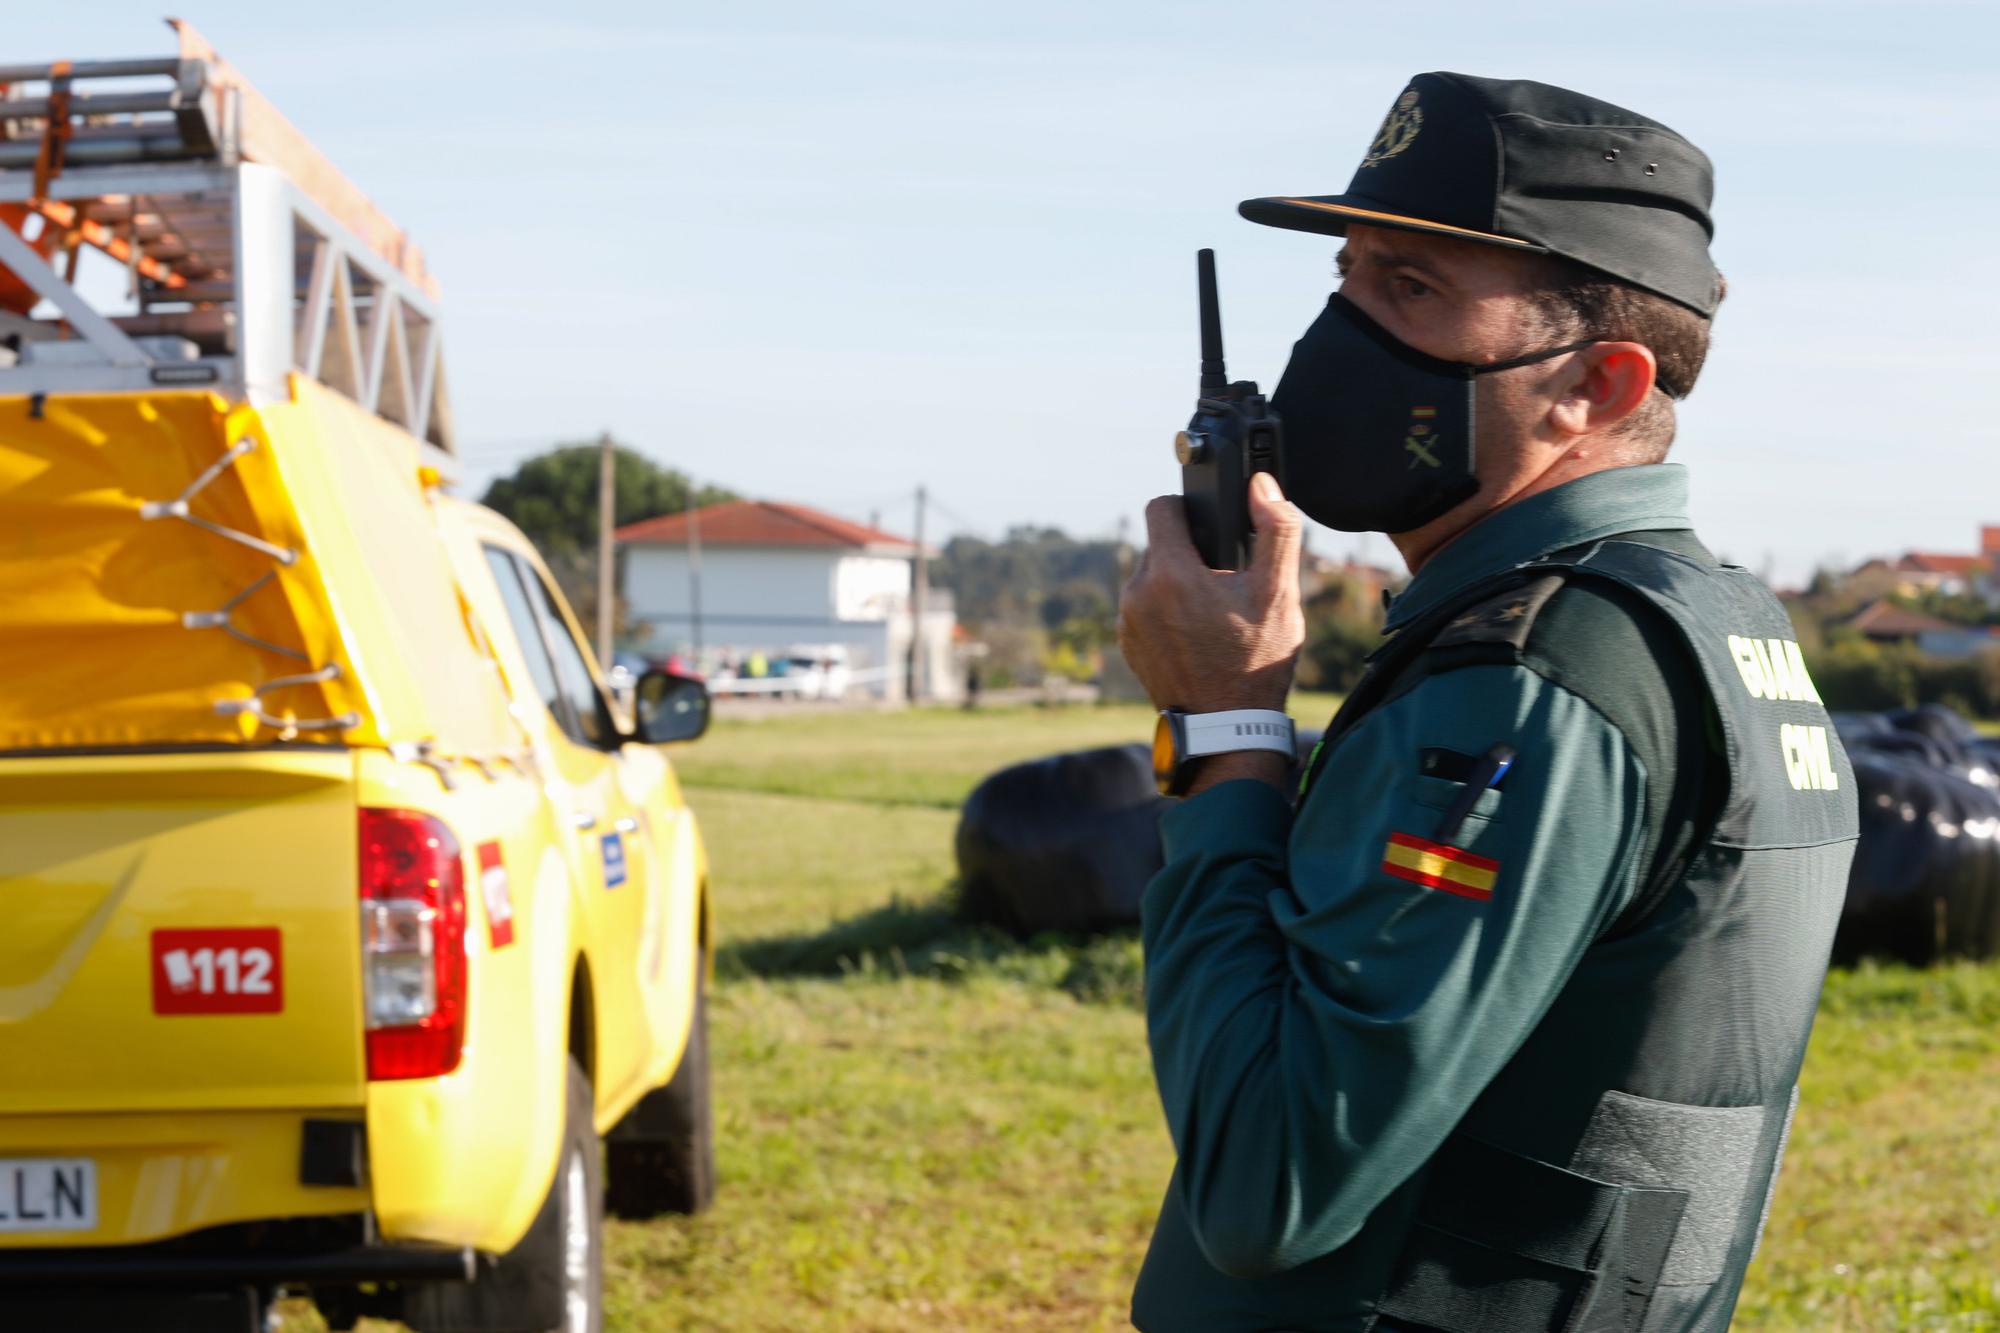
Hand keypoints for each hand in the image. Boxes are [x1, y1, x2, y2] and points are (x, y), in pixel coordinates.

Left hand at [1118, 472, 1305, 718]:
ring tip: (1214, 610)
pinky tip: (1197, 633)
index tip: (1211, 527)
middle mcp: (1137, 593)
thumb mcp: (1278, 594)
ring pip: (1152, 577)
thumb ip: (1275, 530)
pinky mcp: (1127, 644)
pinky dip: (1166, 611)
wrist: (1225, 730)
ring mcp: (1127, 621)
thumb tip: (1261, 486)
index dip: (1189, 507)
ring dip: (1178, 582)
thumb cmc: (1254, 665)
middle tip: (1224, 579)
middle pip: (1159, 544)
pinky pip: (1144, 608)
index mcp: (1169, 573)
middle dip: (1190, 552)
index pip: (1161, 507)